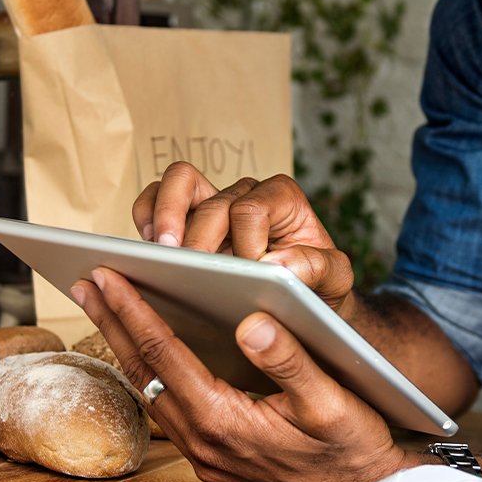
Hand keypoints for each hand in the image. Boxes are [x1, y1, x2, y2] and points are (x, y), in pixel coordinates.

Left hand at [71, 266, 414, 481]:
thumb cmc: (355, 446)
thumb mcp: (332, 400)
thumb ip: (290, 359)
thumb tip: (251, 321)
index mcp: (225, 422)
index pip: (165, 355)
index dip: (133, 310)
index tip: (106, 275)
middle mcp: (204, 445)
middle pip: (145, 373)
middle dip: (112, 323)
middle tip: (85, 282)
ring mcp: (205, 460)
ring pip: (152, 394)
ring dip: (127, 350)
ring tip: (107, 309)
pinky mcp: (213, 465)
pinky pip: (170, 413)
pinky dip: (153, 375)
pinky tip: (150, 353)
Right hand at [132, 161, 355, 307]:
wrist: (303, 300)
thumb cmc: (318, 285)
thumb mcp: (334, 280)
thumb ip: (317, 268)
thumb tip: (276, 265)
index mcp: (282, 199)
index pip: (250, 209)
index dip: (244, 242)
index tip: (249, 274)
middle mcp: (245, 193)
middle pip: (210, 200)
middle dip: (198, 236)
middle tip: (191, 268)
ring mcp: (212, 203)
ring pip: (178, 182)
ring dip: (165, 215)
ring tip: (161, 252)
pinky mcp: (186, 221)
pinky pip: (155, 199)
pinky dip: (146, 215)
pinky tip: (150, 250)